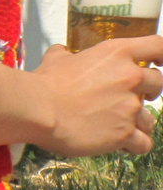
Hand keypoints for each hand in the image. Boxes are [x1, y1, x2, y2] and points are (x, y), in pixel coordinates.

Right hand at [28, 38, 162, 155]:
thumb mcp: (56, 58)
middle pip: (159, 82)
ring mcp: (130, 107)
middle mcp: (129, 78)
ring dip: (138, 121)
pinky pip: (144, 143)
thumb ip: (68, 55)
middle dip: (148, 90)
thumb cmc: (46, 80)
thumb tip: (64, 53)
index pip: (157, 45)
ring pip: (151, 117)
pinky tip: (119, 142)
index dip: (161, 54)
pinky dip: (133, 144)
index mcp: (115, 53)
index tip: (158, 61)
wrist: (39, 109)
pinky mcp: (126, 134)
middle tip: (129, 95)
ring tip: (118, 124)